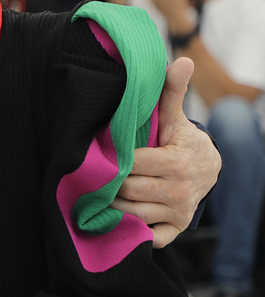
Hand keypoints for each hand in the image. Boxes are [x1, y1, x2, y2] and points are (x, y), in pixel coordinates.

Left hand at [111, 57, 220, 246]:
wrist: (207, 169)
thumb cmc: (181, 141)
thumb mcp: (175, 119)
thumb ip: (171, 93)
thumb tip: (182, 61)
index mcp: (178, 162)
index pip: (132, 163)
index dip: (111, 158)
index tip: (97, 152)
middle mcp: (181, 190)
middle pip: (128, 189)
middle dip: (107, 181)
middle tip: (90, 173)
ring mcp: (178, 211)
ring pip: (131, 211)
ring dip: (110, 203)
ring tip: (96, 191)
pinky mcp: (176, 228)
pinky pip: (147, 235)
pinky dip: (129, 229)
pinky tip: (114, 217)